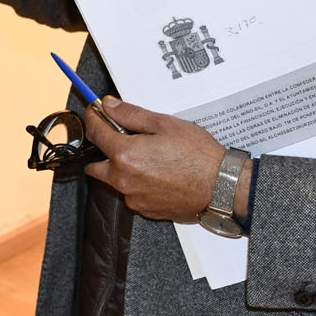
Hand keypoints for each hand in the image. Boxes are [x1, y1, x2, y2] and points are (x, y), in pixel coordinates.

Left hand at [84, 96, 245, 222]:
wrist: (222, 187)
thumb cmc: (197, 155)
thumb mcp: (164, 124)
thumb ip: (130, 114)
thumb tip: (109, 105)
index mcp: (124, 155)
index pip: (95, 133)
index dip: (93, 118)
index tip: (95, 112)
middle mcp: (123, 180)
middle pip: (96, 164)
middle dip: (104, 151)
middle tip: (123, 138)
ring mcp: (134, 198)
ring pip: (115, 181)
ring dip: (122, 168)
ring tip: (149, 157)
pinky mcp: (146, 210)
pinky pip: (132, 194)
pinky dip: (137, 183)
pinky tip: (158, 173)